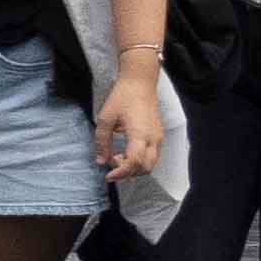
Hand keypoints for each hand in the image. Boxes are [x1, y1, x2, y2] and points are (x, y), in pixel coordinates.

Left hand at [105, 68, 168, 188]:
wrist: (139, 84)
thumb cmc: (122, 98)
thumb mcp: (105, 119)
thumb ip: (102, 141)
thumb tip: (100, 161)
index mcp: (140, 135)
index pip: (134, 163)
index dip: (121, 172)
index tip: (108, 176)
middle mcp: (154, 139)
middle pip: (145, 168)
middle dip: (128, 172)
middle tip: (111, 166)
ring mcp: (159, 138)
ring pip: (151, 164)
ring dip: (135, 168)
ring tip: (117, 158)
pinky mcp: (159, 136)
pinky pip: (153, 156)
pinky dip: (141, 161)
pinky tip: (126, 153)